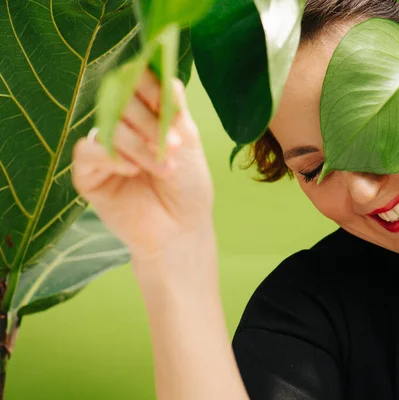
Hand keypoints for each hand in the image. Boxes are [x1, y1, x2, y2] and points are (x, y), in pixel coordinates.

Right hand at [72, 69, 213, 259]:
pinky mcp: (88, 173)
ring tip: (165, 169)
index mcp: (146, 114)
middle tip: (175, 147)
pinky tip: (133, 172)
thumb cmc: (188, 186)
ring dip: (140, 147)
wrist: (181, 228)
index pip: (137, 83)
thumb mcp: (188, 142)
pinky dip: (113, 158)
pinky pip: (88, 151)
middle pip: (121, 101)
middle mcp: (122, 127)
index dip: (149, 85)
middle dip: (150, 122)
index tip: (167, 101)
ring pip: (109, 126)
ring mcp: (104, 148)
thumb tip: (169, 76)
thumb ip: (175, 110)